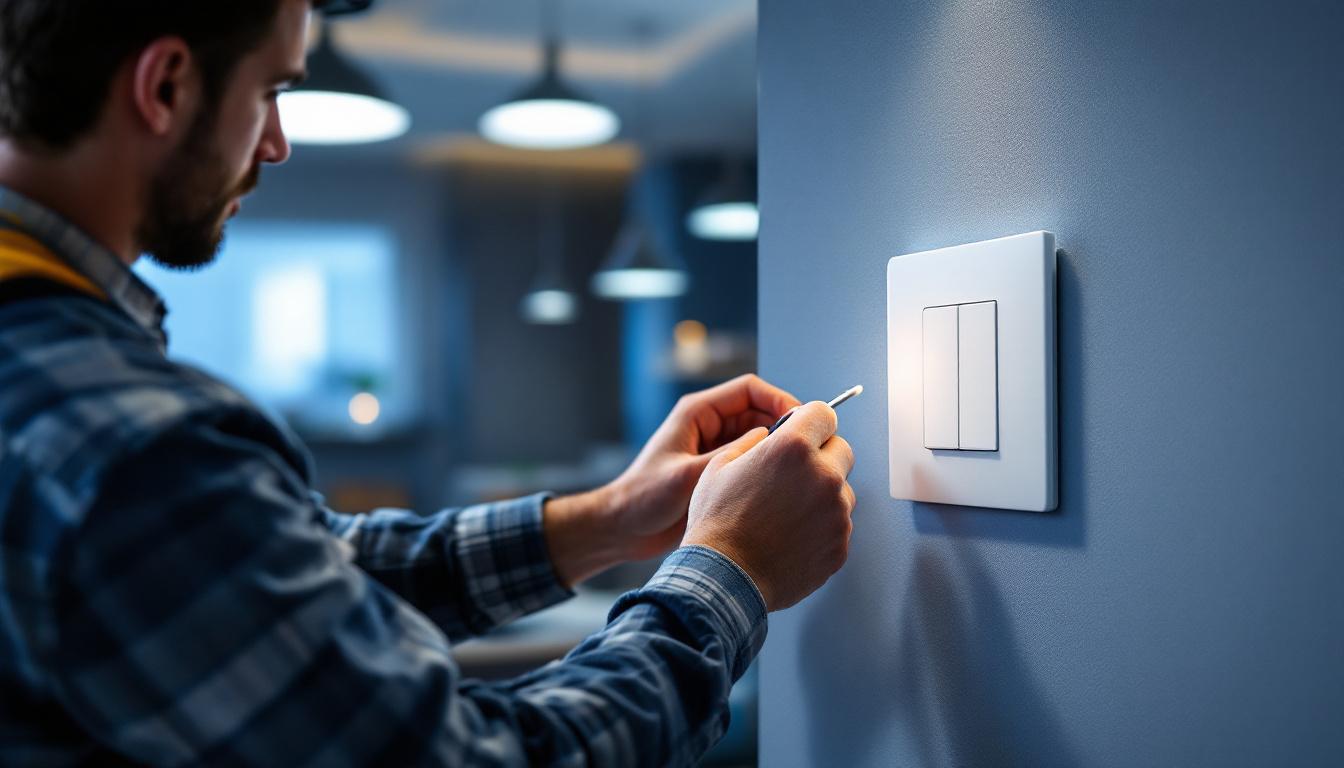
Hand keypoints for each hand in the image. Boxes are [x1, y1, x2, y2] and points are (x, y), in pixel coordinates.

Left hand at [608, 374, 801, 559]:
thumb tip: (769, 441)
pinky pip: (753, 462)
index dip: (779, 399)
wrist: (623, 530)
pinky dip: (768, 468)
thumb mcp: (685, 477)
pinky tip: (782, 485)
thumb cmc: (641, 500)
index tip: (802, 419)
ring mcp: (716, 450)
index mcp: (697, 413)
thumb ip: (726, 456)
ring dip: (778, 449)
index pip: (749, 389)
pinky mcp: (720, 473)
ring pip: (761, 439)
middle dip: (785, 427)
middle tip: (807, 447)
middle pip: (761, 412)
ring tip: (798, 467)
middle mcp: (709, 427)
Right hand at [681, 401, 855, 611]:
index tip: (803, 432)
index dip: (811, 422)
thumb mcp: (721, 466)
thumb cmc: (717, 523)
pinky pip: (839, 523)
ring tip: (787, 514)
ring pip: (842, 489)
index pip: (824, 413)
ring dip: (823, 494)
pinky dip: (822, 526)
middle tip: (792, 476)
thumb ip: (754, 442)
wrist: (725, 579)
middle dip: (821, 456)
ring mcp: (836, 512)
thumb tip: (770, 434)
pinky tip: (792, 536)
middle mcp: (823, 475)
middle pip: (841, 449)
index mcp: (792, 447)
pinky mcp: (840, 543)